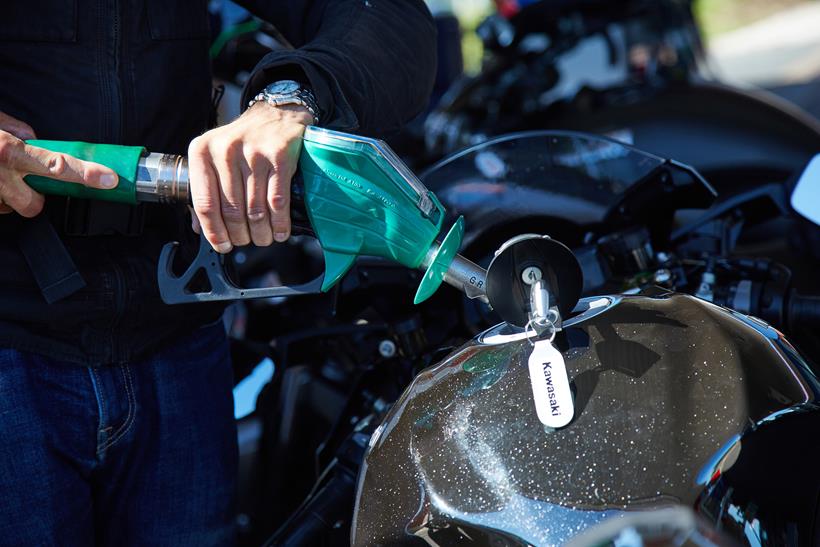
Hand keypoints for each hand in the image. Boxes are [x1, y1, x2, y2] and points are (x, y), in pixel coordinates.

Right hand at [0, 111, 118, 216]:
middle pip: (34, 204)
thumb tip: (33, 138)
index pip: (57, 165)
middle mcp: (0, 174)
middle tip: (23, 182)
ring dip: (7, 196)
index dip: (86, 174)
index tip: (108, 179)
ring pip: (10, 207)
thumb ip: (13, 129)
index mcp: (7, 150)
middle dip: (33, 198)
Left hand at [187, 103, 311, 252]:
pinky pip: (277, 201)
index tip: (223, 245)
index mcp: (202, 151)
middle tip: (246, 241)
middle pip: (231, 210)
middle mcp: (225, 150)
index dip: (214, 231)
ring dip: (261, 233)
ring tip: (264, 238)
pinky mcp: (279, 157)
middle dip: (241, 235)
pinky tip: (280, 230)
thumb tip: (199, 227)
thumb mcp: (214, 157)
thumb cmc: (243, 140)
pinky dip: (280, 222)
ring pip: (255, 209)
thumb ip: (204, 189)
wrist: (275, 113)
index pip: (204, 203)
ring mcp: (254, 153)